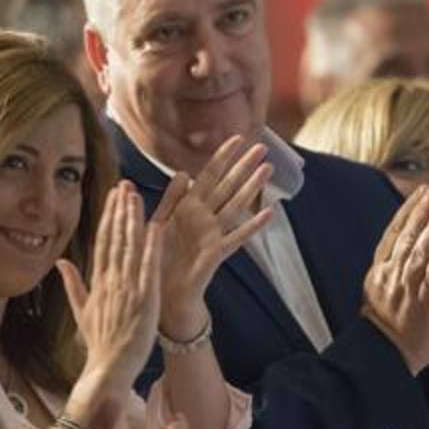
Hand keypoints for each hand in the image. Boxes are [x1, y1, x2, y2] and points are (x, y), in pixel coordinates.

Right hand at [58, 182, 163, 428]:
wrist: (107, 370)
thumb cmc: (98, 344)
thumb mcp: (81, 311)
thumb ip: (72, 284)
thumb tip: (59, 262)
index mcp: (98, 283)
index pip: (103, 242)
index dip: (108, 217)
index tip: (113, 196)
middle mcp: (110, 281)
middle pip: (115, 239)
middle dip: (120, 210)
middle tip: (125, 184)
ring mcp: (127, 290)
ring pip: (130, 247)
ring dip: (133, 220)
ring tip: (136, 196)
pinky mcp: (144, 300)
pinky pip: (149, 269)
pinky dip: (153, 247)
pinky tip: (156, 227)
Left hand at [151, 136, 272, 340]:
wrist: (162, 292)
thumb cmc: (160, 258)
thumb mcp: (160, 223)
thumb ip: (171, 199)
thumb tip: (181, 173)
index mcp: (188, 208)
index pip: (208, 175)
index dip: (222, 156)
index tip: (237, 137)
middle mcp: (204, 218)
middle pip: (227, 186)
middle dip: (244, 166)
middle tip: (263, 147)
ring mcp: (213, 234)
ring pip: (235, 205)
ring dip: (252, 187)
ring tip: (268, 169)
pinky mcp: (216, 253)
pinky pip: (236, 237)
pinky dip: (253, 226)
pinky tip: (269, 212)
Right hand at [362, 185, 428, 374]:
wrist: (383, 356)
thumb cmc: (386, 328)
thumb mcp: (380, 292)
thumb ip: (391, 269)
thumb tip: (400, 248)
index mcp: (380, 271)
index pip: (393, 233)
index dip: (407, 210)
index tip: (420, 192)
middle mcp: (390, 274)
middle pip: (405, 235)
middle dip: (420, 210)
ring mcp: (405, 286)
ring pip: (418, 249)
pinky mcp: (422, 300)